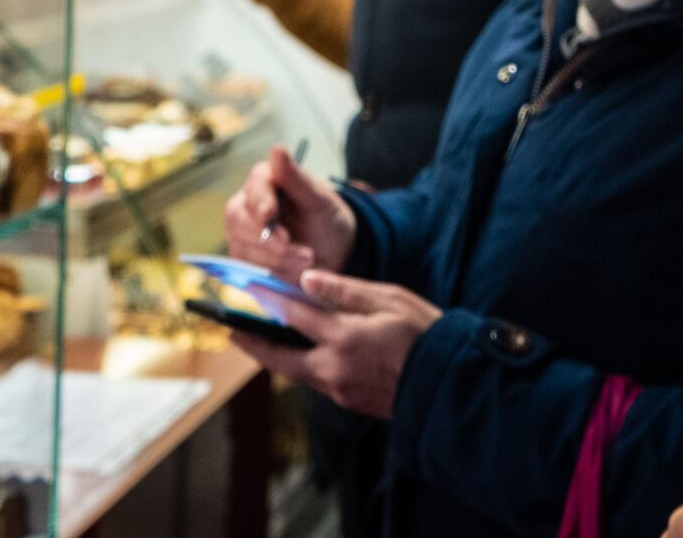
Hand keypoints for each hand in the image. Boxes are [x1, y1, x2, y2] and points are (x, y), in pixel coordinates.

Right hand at [223, 144, 354, 280]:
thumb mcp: (320, 200)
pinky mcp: (243, 259)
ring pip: (243, 247)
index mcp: (264, 181)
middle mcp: (246, 205)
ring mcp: (241, 233)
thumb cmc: (326, 219)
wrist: (332, 252)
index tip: (270, 215)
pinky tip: (294, 273)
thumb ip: (297, 178)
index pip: (254, 188)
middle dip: (269, 241)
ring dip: (276, 260)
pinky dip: (272, 273)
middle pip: (239, 220)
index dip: (260, 203)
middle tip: (302, 254)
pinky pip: (247, 270)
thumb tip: (277, 149)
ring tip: (308, 261)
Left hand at [229, 270, 439, 418]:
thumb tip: (307, 280)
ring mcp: (340, 390)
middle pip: (280, 358)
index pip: (294, 315)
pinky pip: (318, 380)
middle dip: (254, 344)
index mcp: (344, 338)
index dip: (268, 299)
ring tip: (263, 340)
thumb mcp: (389, 299)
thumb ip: (345, 291)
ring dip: (279, 356)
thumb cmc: (426, 333)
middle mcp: (334, 369)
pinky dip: (306, 364)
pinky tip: (306, 353)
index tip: (248, 289)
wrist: (450, 382)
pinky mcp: (349, 402)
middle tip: (232, 332)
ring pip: (298, 372)